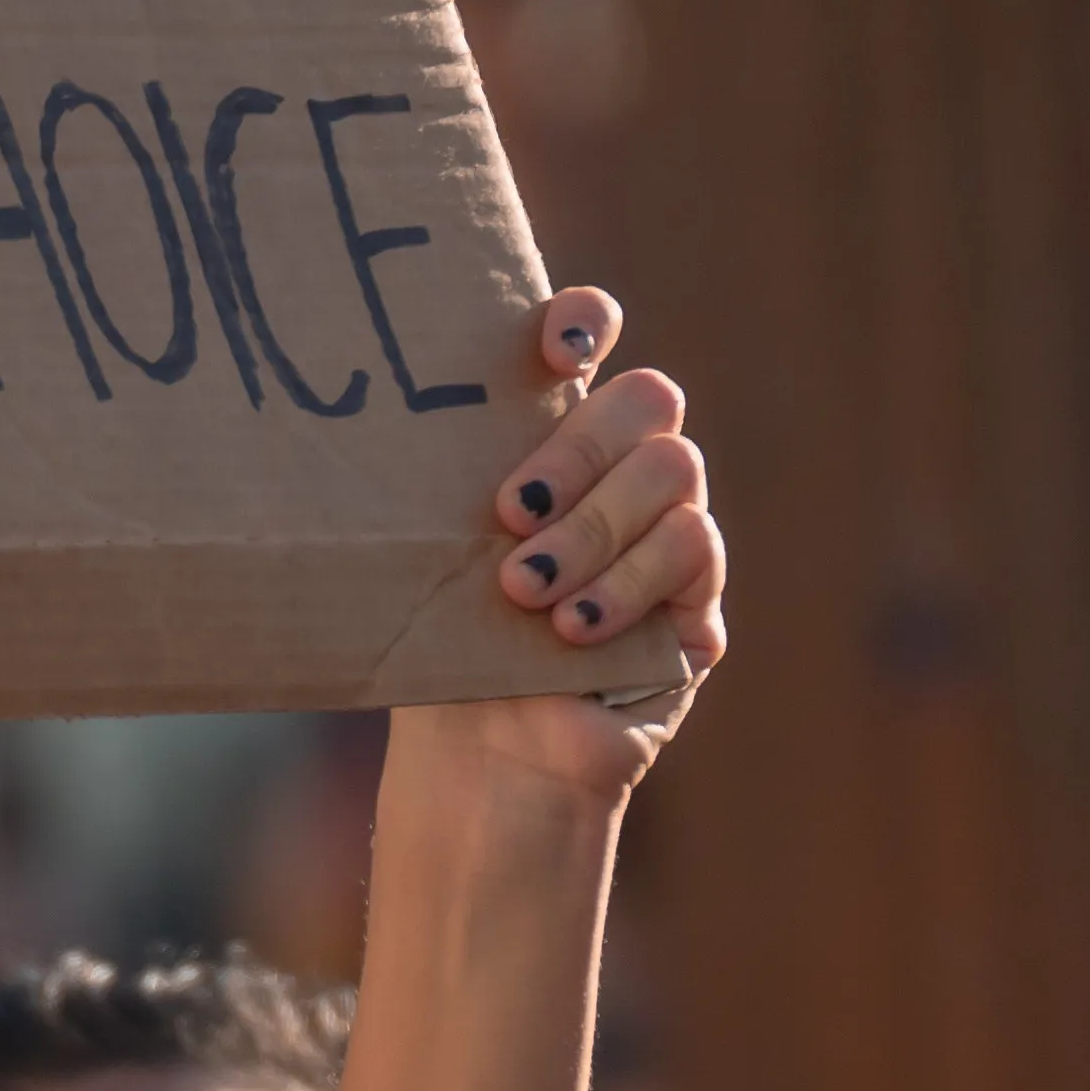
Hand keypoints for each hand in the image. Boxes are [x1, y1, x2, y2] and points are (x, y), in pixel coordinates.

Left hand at [406, 287, 725, 813]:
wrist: (479, 767)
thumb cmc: (444, 653)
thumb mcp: (432, 556)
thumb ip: (444, 482)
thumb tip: (389, 407)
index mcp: (550, 444)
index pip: (591, 344)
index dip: (586, 323)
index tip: (554, 352)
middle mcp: (620, 477)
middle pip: (647, 398)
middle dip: (576, 450)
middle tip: (507, 513)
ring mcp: (670, 536)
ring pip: (675, 472)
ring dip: (592, 530)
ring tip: (524, 592)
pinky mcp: (700, 606)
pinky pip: (694, 552)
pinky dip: (627, 584)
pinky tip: (573, 630)